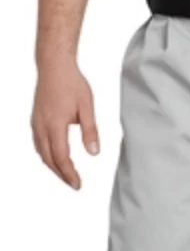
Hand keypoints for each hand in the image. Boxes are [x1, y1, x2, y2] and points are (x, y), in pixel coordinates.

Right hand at [31, 56, 98, 188]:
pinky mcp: (35, 119)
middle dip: (61, 174)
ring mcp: (36, 123)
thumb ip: (90, 131)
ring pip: (42, 153)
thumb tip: (94, 153)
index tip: (78, 184)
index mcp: (55, 125)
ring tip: (66, 174)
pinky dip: (46, 155)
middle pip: (49, 159)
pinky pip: (38, 144)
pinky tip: (54, 157)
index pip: (61, 158)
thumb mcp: (87, 107)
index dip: (69, 174)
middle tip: (74, 184)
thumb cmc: (72, 83)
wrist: (54, 66)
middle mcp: (42, 126)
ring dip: (53, 166)